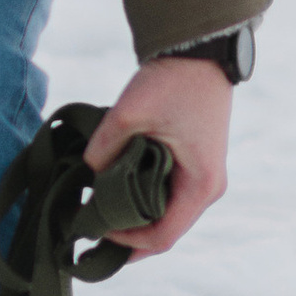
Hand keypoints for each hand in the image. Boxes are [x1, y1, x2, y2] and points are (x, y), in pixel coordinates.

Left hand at [85, 54, 231, 258]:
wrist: (198, 52)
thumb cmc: (172, 83)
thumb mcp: (129, 114)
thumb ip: (104, 147)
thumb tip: (88, 172)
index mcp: (200, 185)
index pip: (163, 236)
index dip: (126, 242)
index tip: (94, 230)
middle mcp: (207, 188)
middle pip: (164, 230)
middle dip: (127, 235)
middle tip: (88, 230)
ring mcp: (202, 176)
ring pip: (165, 213)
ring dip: (133, 218)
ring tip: (96, 215)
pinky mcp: (192, 163)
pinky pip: (166, 195)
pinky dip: (140, 200)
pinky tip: (112, 193)